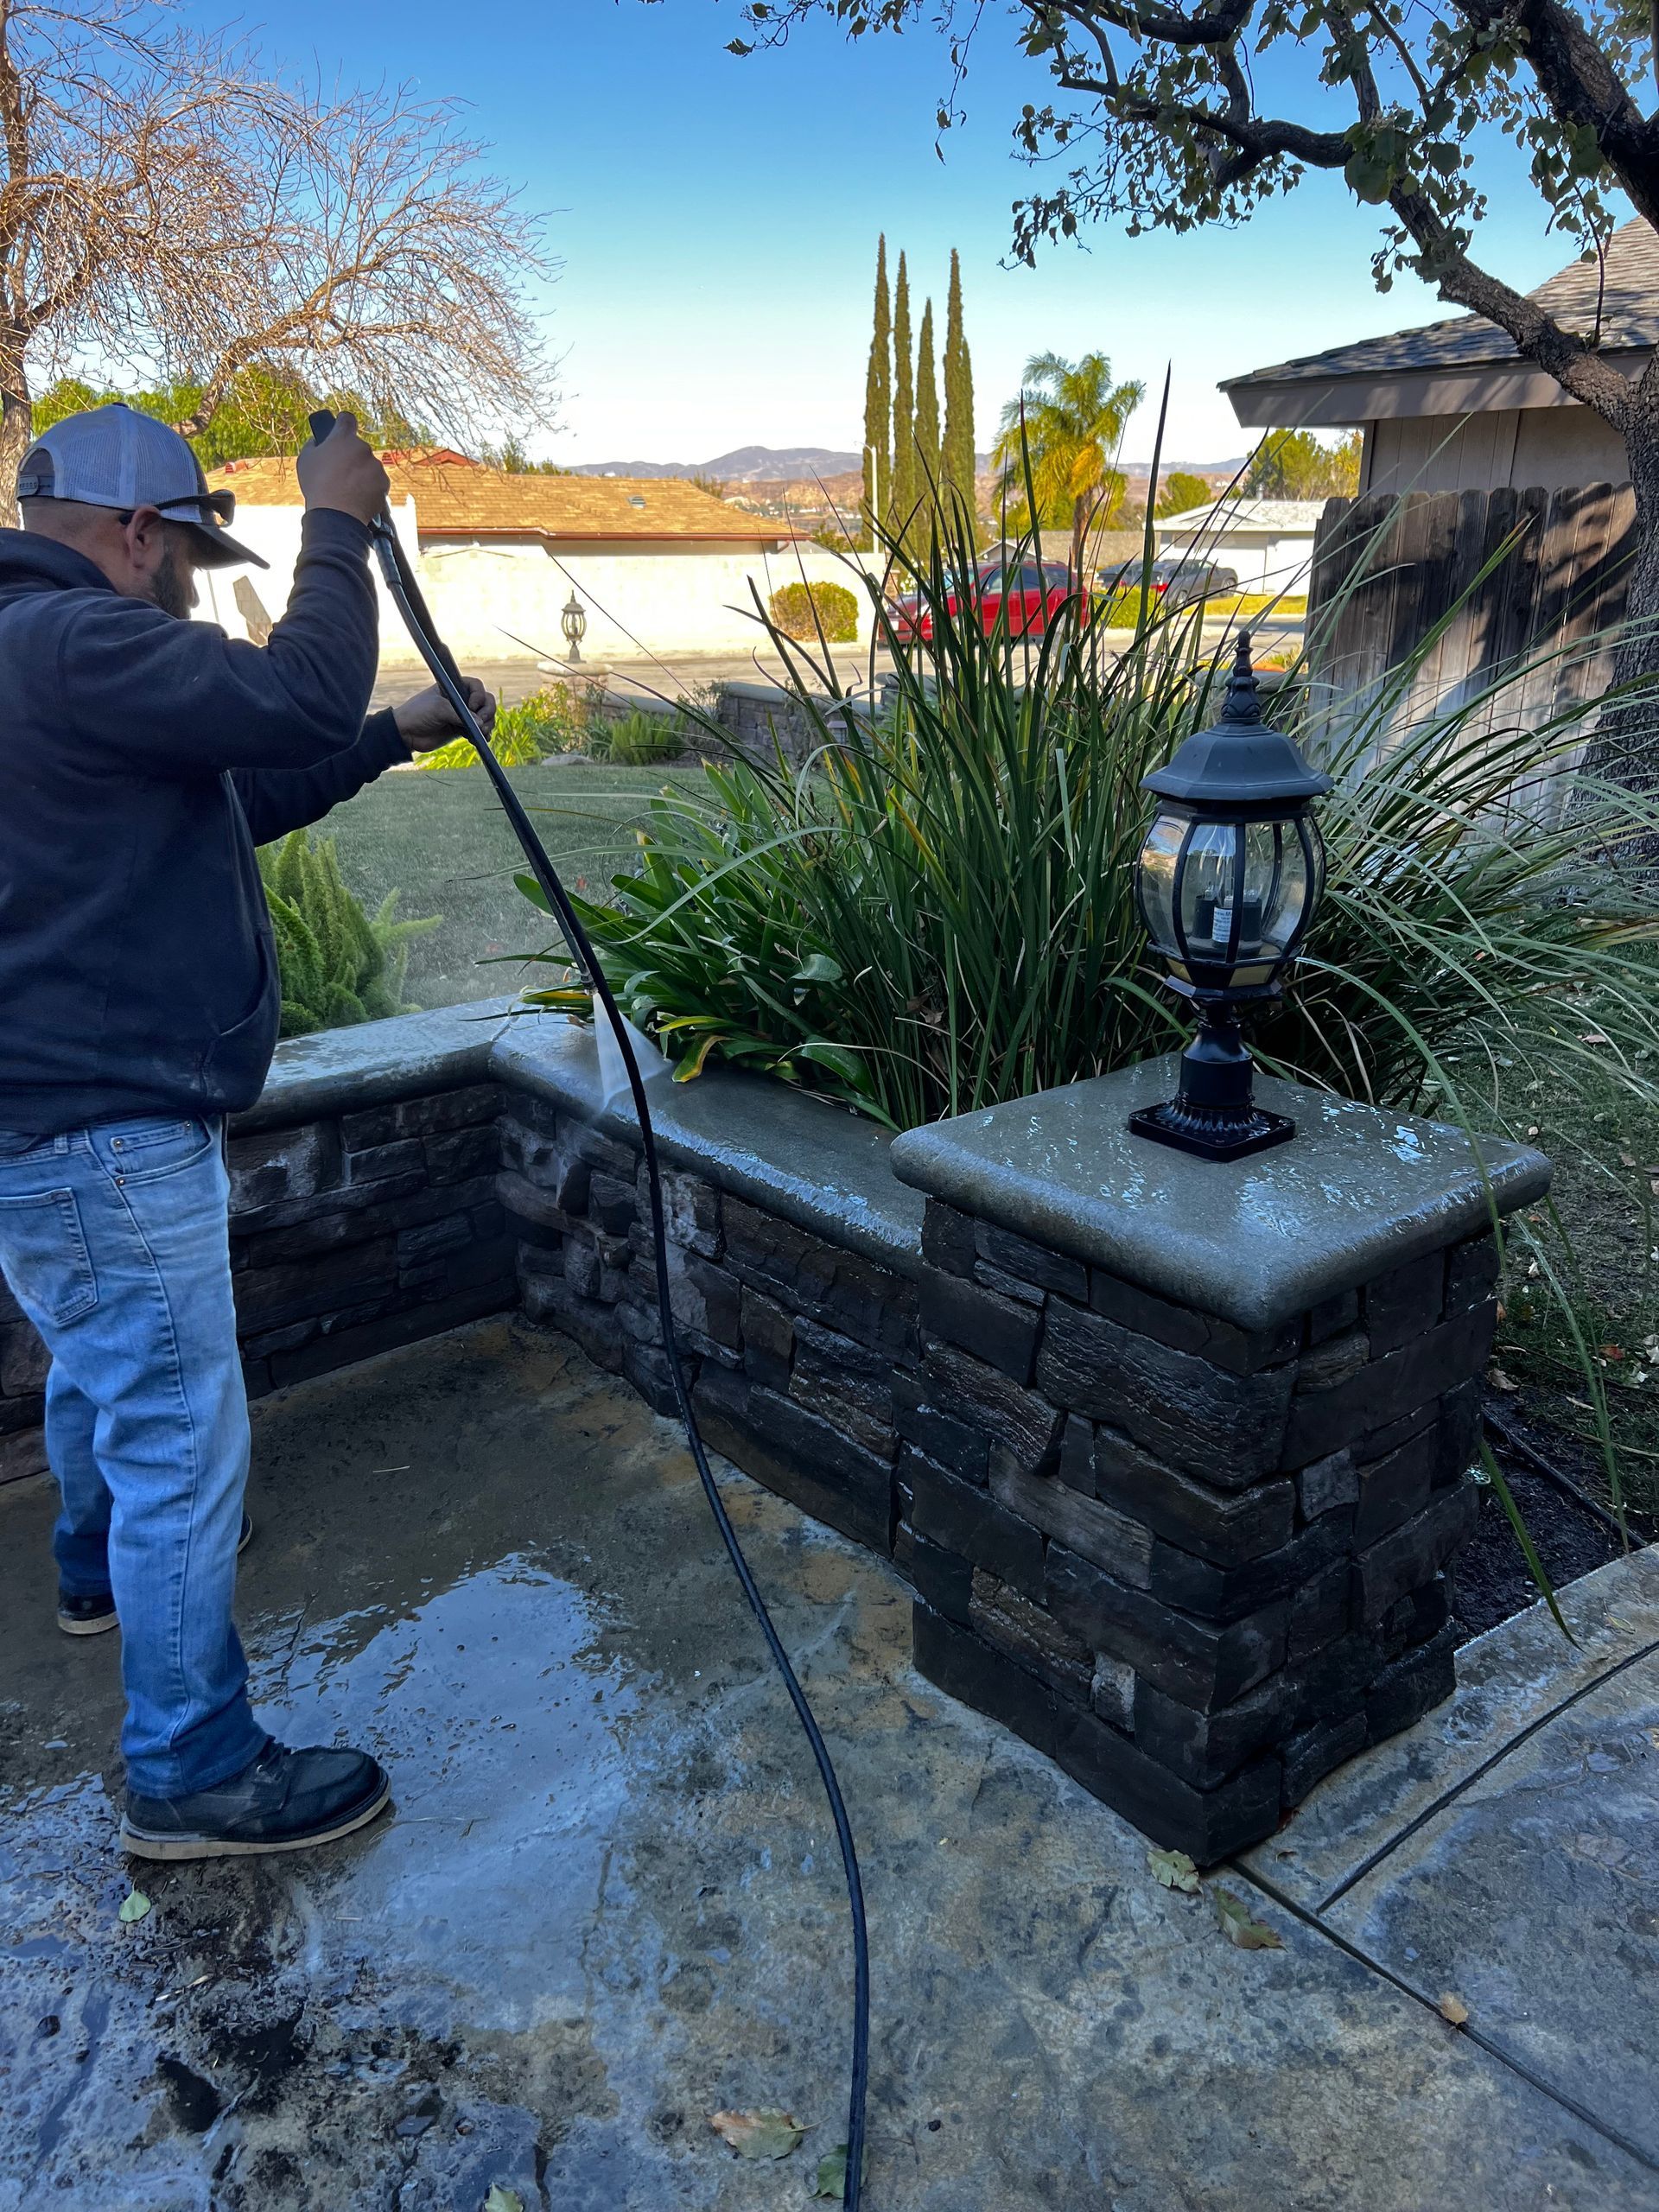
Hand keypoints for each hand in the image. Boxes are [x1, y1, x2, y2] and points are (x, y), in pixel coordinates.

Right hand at [296, 411, 389, 526]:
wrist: (336, 515)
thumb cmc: (317, 486)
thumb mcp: (305, 461)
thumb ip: (312, 445)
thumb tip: (316, 442)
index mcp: (343, 438)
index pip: (347, 419)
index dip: (343, 422)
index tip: (340, 428)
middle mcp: (363, 448)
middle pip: (357, 447)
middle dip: (350, 456)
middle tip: (338, 472)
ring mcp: (376, 466)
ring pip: (368, 465)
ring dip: (361, 473)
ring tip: (347, 489)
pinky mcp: (384, 483)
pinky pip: (376, 481)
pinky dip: (370, 487)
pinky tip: (357, 496)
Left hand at [394, 676, 496, 750]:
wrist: (406, 733)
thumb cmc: (418, 713)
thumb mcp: (439, 708)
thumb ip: (461, 714)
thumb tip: (481, 724)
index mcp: (454, 687)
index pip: (476, 686)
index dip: (479, 695)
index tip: (472, 706)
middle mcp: (460, 699)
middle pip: (485, 701)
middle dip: (487, 711)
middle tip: (481, 722)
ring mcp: (462, 715)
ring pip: (485, 716)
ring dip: (488, 724)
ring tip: (481, 732)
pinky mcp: (461, 729)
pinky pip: (479, 731)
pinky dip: (483, 734)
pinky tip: (480, 739)